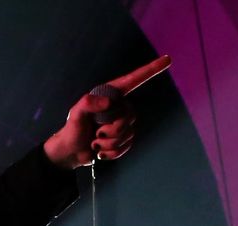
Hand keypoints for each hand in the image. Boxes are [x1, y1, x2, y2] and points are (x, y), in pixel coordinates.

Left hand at [43, 54, 171, 168]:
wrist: (70, 152)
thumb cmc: (71, 130)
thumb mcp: (75, 113)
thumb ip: (88, 103)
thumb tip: (109, 103)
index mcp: (111, 96)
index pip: (134, 80)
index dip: (151, 70)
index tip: (167, 60)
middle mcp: (119, 108)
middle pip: (129, 117)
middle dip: (111, 130)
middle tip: (95, 132)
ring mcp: (122, 124)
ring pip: (127, 134)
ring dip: (108, 143)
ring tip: (95, 141)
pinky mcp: (122, 140)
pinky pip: (125, 147)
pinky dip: (110, 153)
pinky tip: (99, 151)